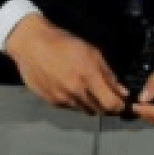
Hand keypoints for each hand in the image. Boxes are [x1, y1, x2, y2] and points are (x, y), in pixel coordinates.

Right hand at [4, 14, 127, 114]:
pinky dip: (72, 101)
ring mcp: (62, 98)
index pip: (111, 104)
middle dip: (105, 105)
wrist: (31, 44)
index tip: (121, 103)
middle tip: (103, 94)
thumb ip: (108, 74)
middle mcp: (75, 90)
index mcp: (88, 75)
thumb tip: (122, 92)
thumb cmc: (62, 43)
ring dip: (88, 103)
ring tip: (82, 87)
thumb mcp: (91, 52)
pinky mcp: (51, 102)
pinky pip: (69, 107)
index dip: (119, 106)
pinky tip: (66, 86)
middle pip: (99, 110)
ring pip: (84, 109)